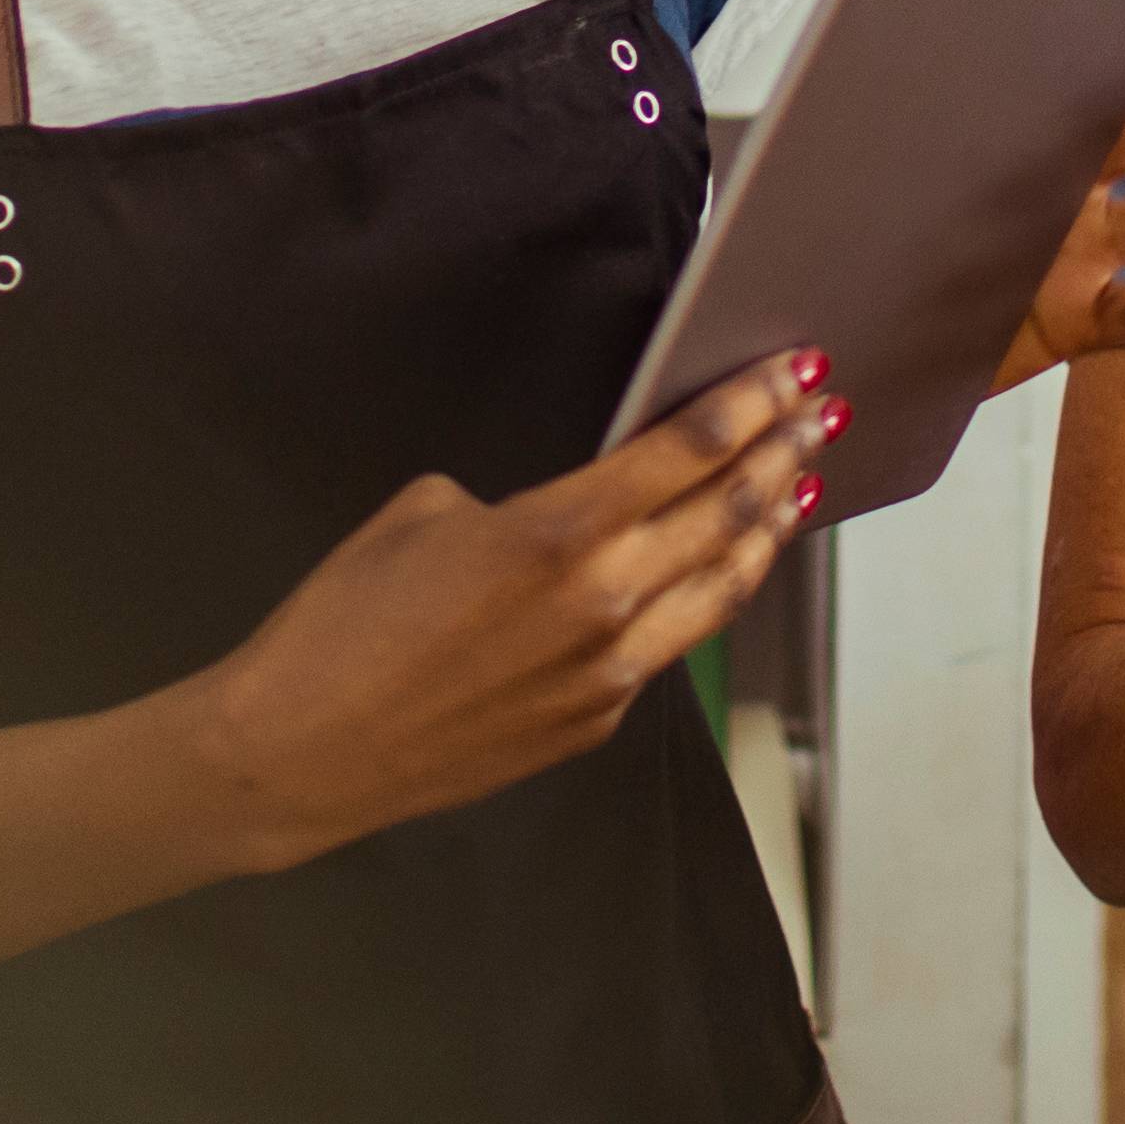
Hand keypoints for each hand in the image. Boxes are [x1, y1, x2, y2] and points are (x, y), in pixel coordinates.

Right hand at [182, 353, 827, 863]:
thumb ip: (518, 503)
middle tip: (823, 411)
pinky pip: (667, 649)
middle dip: (784, 452)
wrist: (300, 752)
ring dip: (768, 530)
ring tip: (804, 486)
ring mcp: (609, 674)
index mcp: (557, 530)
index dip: (753, 404)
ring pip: (720, 589)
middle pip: (726, 511)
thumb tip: (563, 516)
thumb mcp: (421, 515)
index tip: (797, 372)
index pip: (688, 450)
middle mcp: (604, 601)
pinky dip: (704, 599)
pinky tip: (720, 573)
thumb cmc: (342, 623)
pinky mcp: (594, 724)